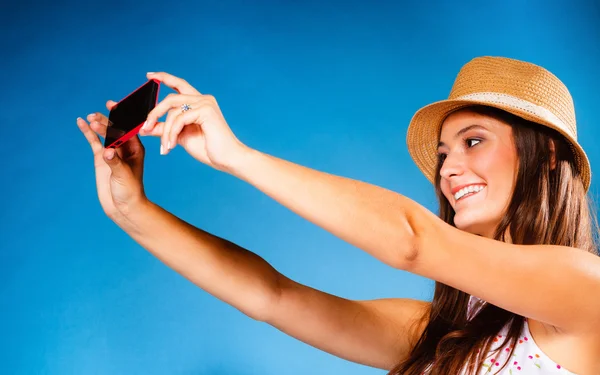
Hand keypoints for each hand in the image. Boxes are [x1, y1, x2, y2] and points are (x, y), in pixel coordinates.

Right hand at [77, 101, 147, 219]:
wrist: (123, 206)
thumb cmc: (130, 191)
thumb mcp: (123, 176)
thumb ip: (114, 162)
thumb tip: (106, 151)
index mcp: (136, 148)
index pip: (129, 129)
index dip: (122, 117)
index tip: (114, 107)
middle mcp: (125, 147)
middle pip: (115, 128)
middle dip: (107, 120)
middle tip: (97, 115)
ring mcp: (112, 152)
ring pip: (104, 133)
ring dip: (98, 124)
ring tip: (89, 117)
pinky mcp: (101, 158)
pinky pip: (94, 141)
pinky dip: (88, 132)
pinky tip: (81, 122)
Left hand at [141, 72, 248, 171]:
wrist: (226, 159)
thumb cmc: (208, 149)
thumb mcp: (180, 137)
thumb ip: (164, 129)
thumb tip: (144, 128)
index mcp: (198, 103)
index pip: (179, 85)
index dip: (164, 78)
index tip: (149, 75)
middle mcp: (203, 99)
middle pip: (171, 98)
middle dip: (155, 113)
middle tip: (145, 128)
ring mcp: (205, 103)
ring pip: (173, 111)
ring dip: (165, 131)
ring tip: (165, 147)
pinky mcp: (206, 111)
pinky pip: (180, 119)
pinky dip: (172, 133)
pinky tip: (172, 145)